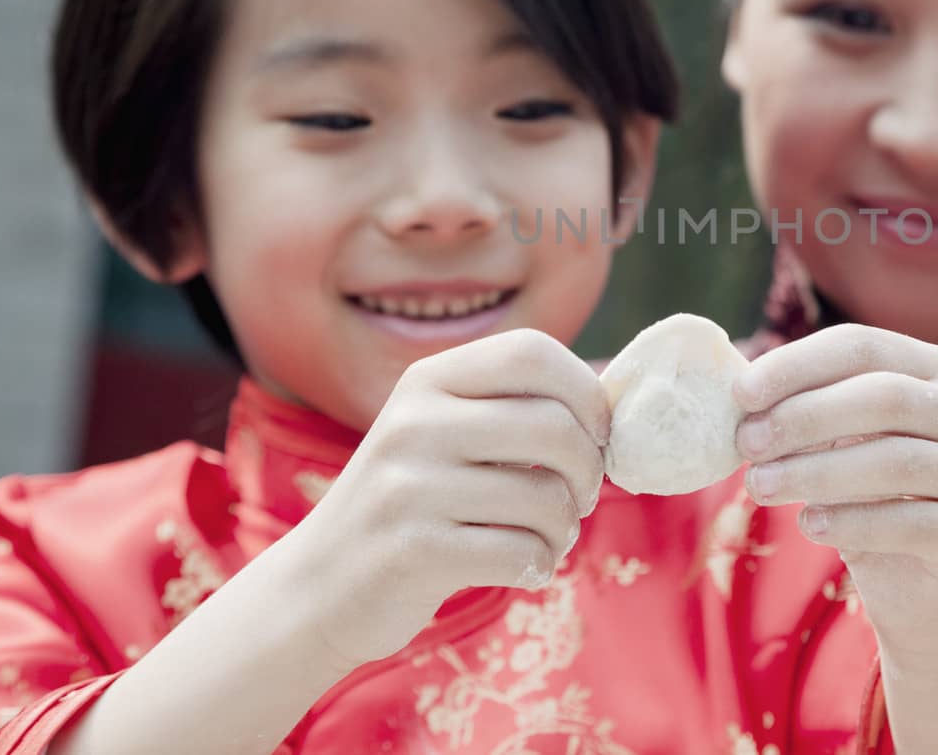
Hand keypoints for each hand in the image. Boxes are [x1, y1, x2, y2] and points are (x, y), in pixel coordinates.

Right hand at [286, 329, 608, 669]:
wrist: (317, 586)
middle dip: (589, 471)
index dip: (586, 393)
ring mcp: (407, 487)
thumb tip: (620, 402)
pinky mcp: (412, 550)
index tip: (598, 434)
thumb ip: (514, 410)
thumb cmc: (413, 504)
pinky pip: (520, 553)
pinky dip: (539, 565)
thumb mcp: (443, 435)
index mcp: (428, 380)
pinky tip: (523, 567)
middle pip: (553, 425)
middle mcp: (414, 422)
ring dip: (565, 529)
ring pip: (545, 499)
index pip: (532, 352)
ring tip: (548, 538)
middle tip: (582, 497)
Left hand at [734, 324, 937, 647]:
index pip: (863, 346)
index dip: (798, 364)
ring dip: (816, 472)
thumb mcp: (833, 440)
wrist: (914, 580)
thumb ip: (800, 408)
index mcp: (932, 369)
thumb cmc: (862, 492)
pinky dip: (851, 521)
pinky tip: (809, 524)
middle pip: (884, 397)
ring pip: (895, 461)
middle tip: (746, 444)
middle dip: (804, 417)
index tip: (740, 393)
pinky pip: (910, 522)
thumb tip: (735, 386)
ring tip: (760, 486)